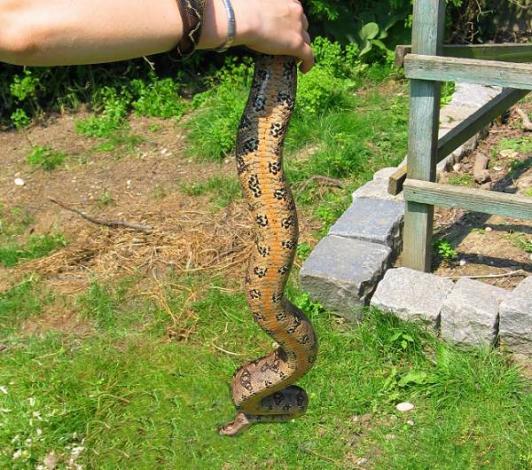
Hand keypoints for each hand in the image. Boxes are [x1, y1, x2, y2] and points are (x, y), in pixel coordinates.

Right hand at [198, 0, 313, 72]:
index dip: (291, 19)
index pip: (294, 9)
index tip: (285, 27)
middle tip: (288, 42)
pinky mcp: (297, 44)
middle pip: (302, 23)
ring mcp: (298, 28)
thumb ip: (254, 9)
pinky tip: (303, 69)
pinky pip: (309, 55)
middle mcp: (296, 10)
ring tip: (294, 57)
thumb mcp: (251, 4)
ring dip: (301, 47)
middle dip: (297, 32)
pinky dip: (308, 63)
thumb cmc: (240, 8)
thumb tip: (243, 18)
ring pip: (306, 39)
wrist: (243, 18)